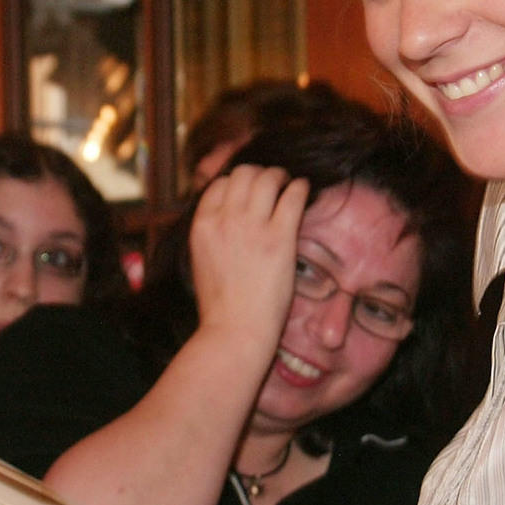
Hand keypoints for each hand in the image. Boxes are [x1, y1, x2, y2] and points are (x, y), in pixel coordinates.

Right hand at [188, 164, 306, 351]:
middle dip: (259, 174)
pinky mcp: (280, 237)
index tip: (249, 189)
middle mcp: (225, 219)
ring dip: (280, 176)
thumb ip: (211, 234)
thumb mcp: (201, 260)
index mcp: (202, 225)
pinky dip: (300, 187)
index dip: (236, 182)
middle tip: (272, 183)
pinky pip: (293, 196)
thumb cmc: (220, 305)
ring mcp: (253, 226)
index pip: (219, 184)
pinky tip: (304, 190)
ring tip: (288, 183)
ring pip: (267, 178)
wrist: (235, 330)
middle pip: (243, 173)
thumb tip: (225, 217)